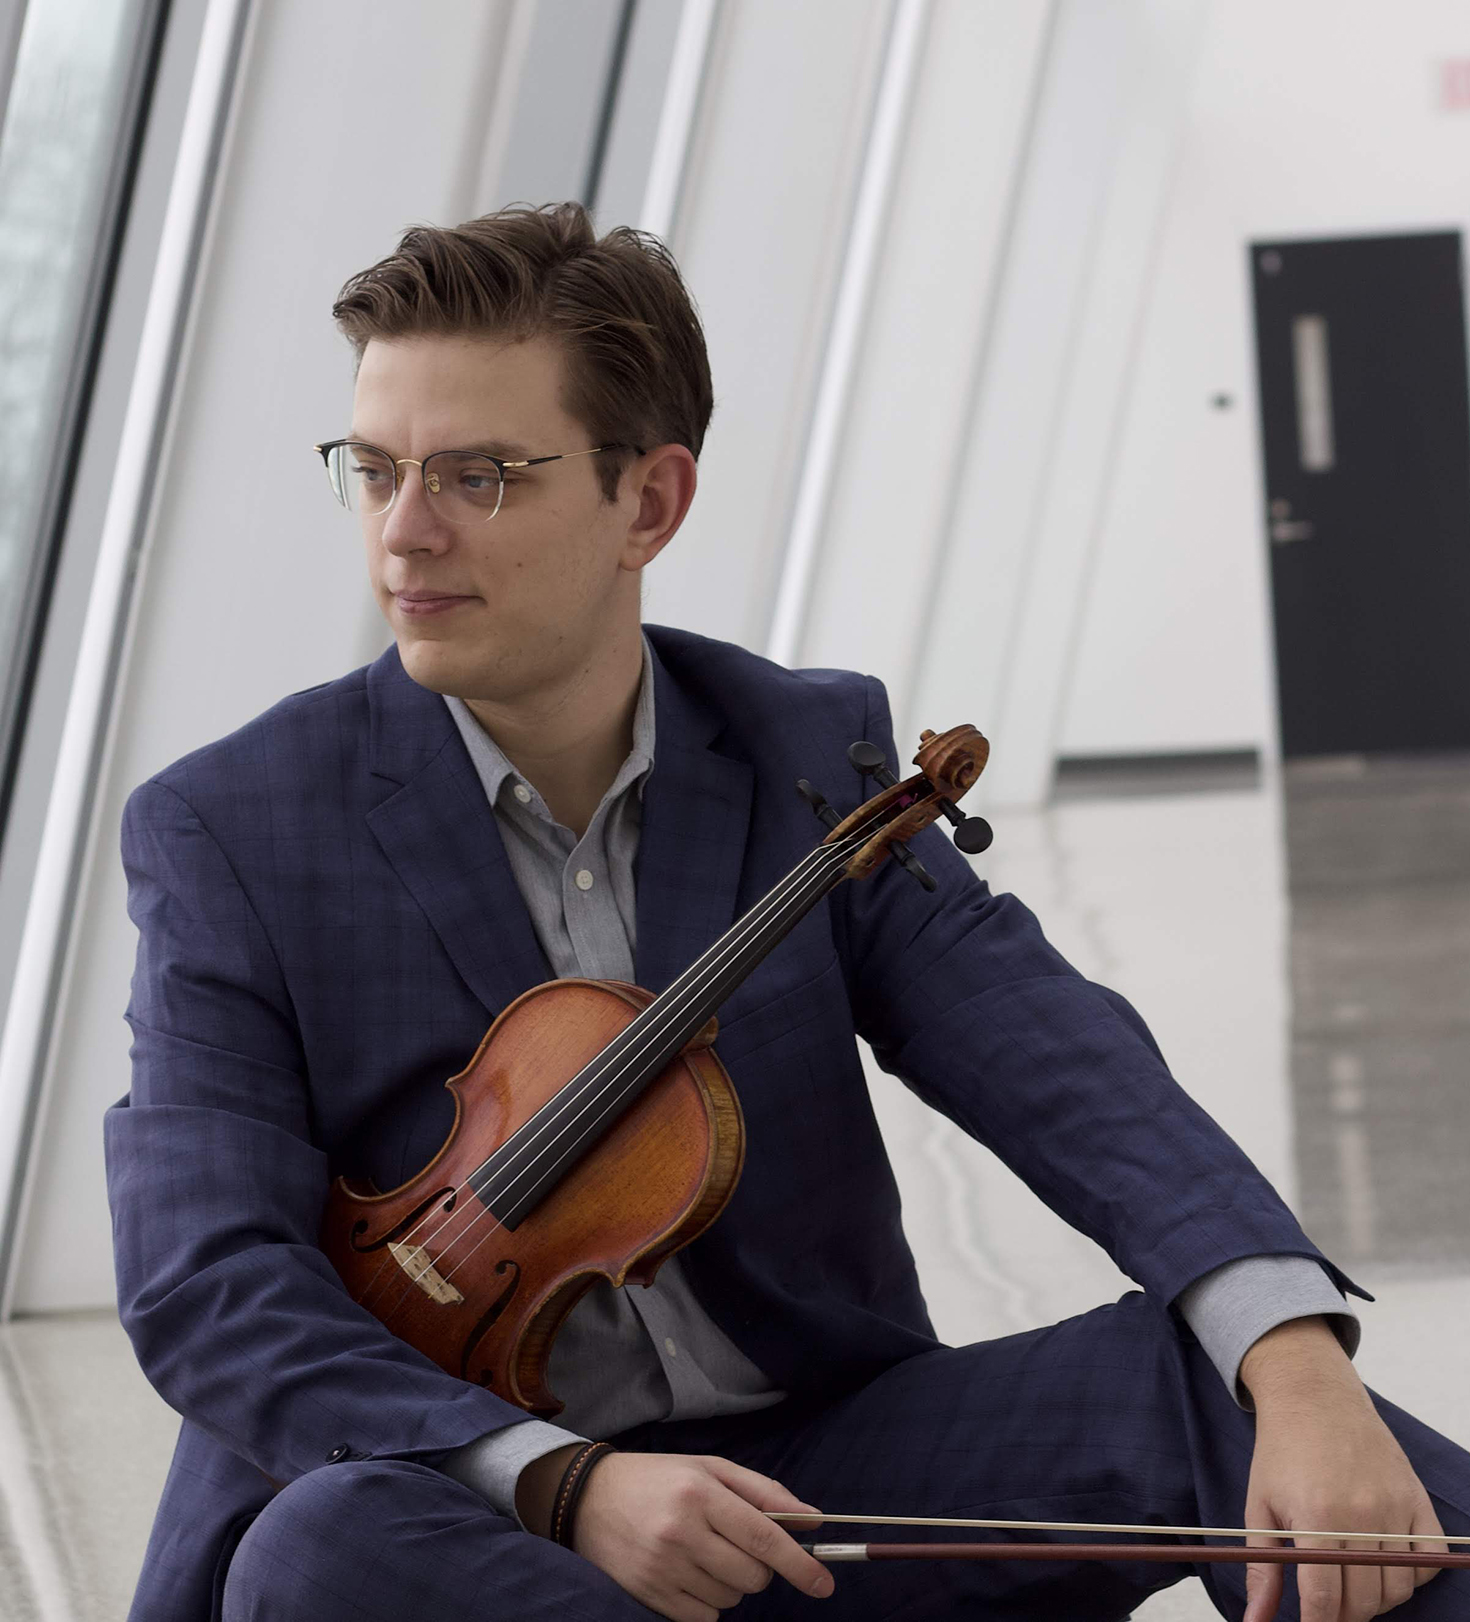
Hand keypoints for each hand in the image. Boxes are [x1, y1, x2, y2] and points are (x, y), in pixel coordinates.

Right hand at [560, 1450, 831, 1619]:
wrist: (588, 1498)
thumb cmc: (659, 1479)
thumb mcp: (710, 1468)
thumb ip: (764, 1492)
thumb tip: (812, 1520)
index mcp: (700, 1492)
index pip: (764, 1535)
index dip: (799, 1564)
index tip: (824, 1584)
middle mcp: (681, 1531)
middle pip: (752, 1575)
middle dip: (759, 1568)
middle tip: (736, 1545)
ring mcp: (663, 1567)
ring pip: (730, 1598)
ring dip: (730, 1583)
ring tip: (703, 1553)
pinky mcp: (648, 1595)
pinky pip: (704, 1618)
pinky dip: (708, 1602)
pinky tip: (688, 1574)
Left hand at [1239, 1319, 1447, 1621]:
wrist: (1313, 1396)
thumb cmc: (1281, 1452)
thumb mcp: (1258, 1507)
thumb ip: (1262, 1569)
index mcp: (1317, 1518)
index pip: (1326, 1600)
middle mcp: (1362, 1515)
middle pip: (1364, 1601)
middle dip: (1344, 1614)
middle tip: (1328, 1602)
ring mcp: (1395, 1507)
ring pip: (1398, 1589)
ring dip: (1376, 1600)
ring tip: (1351, 1584)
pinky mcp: (1418, 1499)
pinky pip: (1430, 1561)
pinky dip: (1413, 1575)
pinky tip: (1384, 1563)